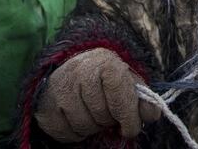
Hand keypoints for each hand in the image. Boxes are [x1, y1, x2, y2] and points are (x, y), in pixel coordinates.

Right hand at [35, 48, 160, 142]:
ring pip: (85, 126)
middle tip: (109, 111)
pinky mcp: (46, 109)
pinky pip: (68, 134)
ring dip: (94, 127)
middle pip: (103, 115)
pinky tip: (79, 117)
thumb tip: (152, 115)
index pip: (120, 97)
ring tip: (94, 112)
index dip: (128, 116)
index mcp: (105, 63)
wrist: (72, 70)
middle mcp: (80, 72)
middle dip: (110, 120)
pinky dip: (77, 133)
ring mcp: (60, 91)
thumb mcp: (128, 81)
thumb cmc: (106, 78)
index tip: (131, 127)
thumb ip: (143, 98)